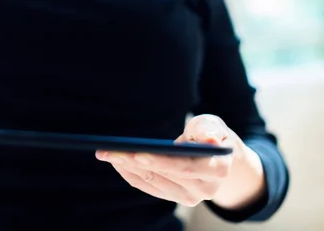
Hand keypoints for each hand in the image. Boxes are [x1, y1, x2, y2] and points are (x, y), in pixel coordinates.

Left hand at [96, 115, 236, 206]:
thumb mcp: (213, 125)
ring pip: (152, 181)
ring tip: (106, 153)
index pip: (183, 167)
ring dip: (126, 167)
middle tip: (109, 150)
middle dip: (133, 161)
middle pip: (163, 175)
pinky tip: (116, 162)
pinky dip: (130, 174)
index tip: (136, 153)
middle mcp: (205, 189)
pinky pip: (148, 186)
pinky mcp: (175, 198)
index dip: (160, 161)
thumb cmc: (209, 134)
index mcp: (217, 169)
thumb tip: (211, 139)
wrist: (216, 156)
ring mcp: (190, 197)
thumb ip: (210, 130)